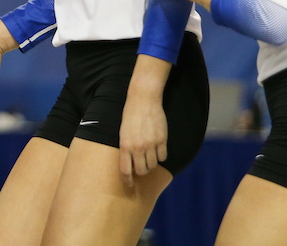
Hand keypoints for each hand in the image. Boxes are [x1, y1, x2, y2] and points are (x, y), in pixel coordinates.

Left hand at [118, 54, 170, 184]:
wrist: (143, 100)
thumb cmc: (130, 116)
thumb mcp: (122, 132)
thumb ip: (126, 148)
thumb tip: (131, 165)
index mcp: (124, 146)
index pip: (125, 170)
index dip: (127, 180)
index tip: (129, 185)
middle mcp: (137, 147)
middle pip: (142, 171)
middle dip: (142, 172)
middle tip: (142, 167)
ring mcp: (150, 144)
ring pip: (153, 165)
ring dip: (151, 164)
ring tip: (149, 155)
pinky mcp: (162, 140)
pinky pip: (163, 157)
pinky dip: (161, 156)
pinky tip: (158, 149)